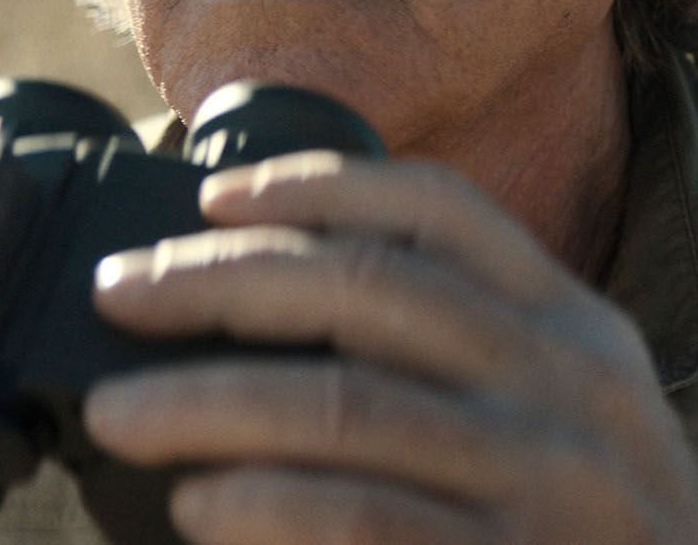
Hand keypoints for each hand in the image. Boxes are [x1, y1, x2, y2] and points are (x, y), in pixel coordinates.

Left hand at [82, 153, 697, 543]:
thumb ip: (468, 362)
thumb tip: (278, 305)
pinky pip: (367, 521)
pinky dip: (268, 509)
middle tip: (120, 295)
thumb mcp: (572, 424)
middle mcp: (572, 385)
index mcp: (577, 327)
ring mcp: (552, 483)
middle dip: (224, 281)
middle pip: (372, 290)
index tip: (210, 194)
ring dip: (211, 401)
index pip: (443, 211)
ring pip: (350, 406)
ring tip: (121, 412)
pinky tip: (201, 509)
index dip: (316, 186)